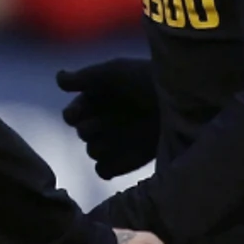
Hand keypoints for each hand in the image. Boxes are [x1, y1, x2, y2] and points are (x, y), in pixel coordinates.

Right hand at [58, 58, 158, 179]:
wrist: (184, 101)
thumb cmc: (148, 80)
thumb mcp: (114, 72)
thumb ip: (84, 77)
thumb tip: (58, 78)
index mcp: (100, 101)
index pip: (71, 115)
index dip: (76, 112)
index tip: (87, 106)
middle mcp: (106, 122)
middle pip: (81, 134)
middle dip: (95, 126)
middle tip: (115, 118)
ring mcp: (118, 143)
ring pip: (92, 152)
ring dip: (103, 144)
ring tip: (126, 134)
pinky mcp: (129, 161)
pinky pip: (103, 171)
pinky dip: (108, 165)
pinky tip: (125, 153)